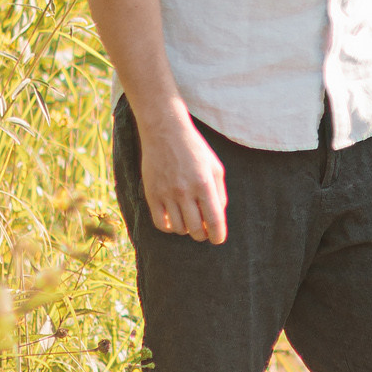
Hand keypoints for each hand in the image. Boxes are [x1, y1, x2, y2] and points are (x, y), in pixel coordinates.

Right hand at [139, 111, 227, 243]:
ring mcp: (166, 193)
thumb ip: (219, 194)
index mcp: (204, 184)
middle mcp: (185, 191)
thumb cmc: (195, 150)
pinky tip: (174, 219)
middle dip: (203, 234)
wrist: (165, 132)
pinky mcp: (151, 194)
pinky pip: (161, 224)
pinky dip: (170, 227)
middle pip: (196, 229)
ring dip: (187, 229)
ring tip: (189, 219)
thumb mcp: (215, 168)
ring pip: (179, 229)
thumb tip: (217, 219)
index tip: (217, 239)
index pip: (214, 221)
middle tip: (203, 230)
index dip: (217, 235)